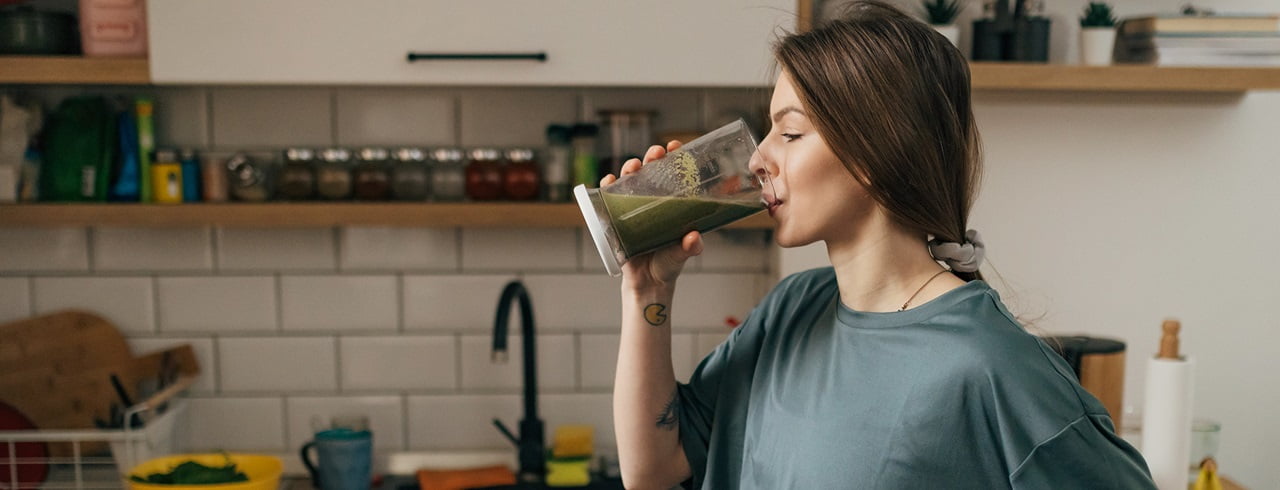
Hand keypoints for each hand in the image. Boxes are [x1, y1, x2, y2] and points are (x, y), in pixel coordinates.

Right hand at [600, 141, 703, 291]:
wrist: (647, 284)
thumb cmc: (668, 264)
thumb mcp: (682, 254)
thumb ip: (689, 247)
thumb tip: (693, 237)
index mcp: (671, 203)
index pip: (674, 173)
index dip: (674, 157)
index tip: (675, 147)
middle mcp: (651, 201)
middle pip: (651, 171)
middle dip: (652, 158)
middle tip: (655, 154)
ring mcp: (631, 208)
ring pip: (629, 180)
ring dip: (630, 169)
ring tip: (633, 167)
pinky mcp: (614, 218)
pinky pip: (607, 199)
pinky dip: (606, 187)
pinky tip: (609, 182)